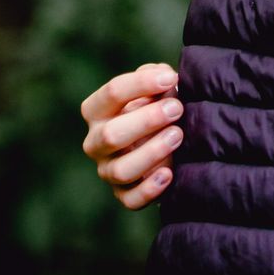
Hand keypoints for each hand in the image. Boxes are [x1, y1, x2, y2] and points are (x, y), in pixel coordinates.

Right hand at [79, 62, 180, 210]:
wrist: (162, 143)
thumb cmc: (155, 107)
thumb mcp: (154, 89)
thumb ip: (157, 77)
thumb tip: (164, 75)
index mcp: (97, 111)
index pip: (112, 93)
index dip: (142, 84)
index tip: (171, 78)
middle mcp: (96, 142)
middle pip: (111, 135)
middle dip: (147, 120)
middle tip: (177, 109)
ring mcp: (107, 170)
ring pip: (120, 170)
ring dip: (151, 153)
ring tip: (178, 135)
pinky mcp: (123, 194)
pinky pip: (130, 199)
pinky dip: (149, 189)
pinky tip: (169, 173)